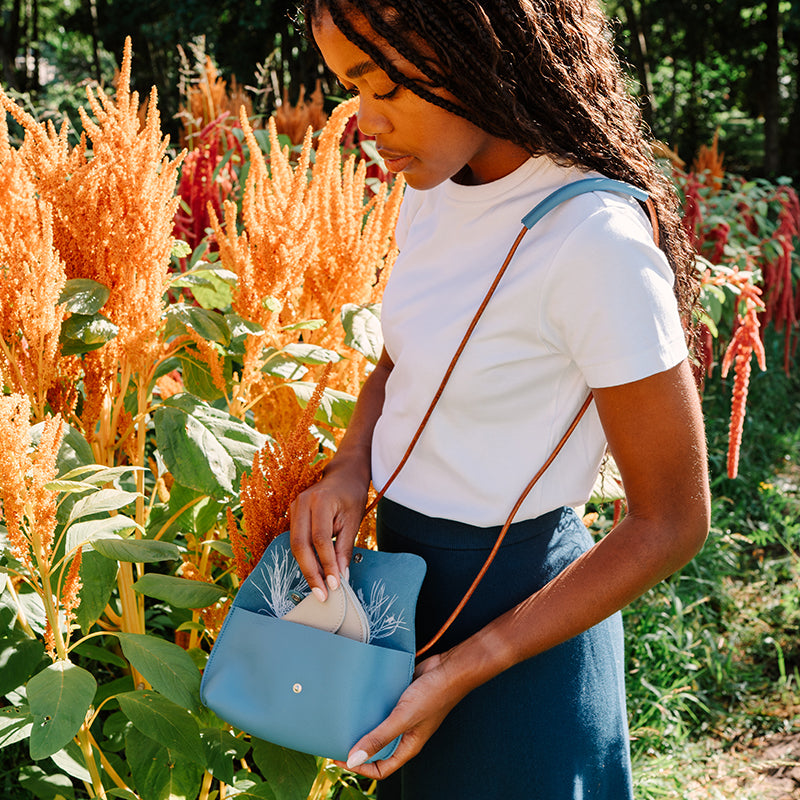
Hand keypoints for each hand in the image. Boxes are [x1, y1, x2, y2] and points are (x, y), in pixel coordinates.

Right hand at [289, 463, 368, 600]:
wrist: (343, 475)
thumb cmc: (351, 496)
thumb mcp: (353, 520)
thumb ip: (345, 548)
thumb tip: (341, 576)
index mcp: (320, 501)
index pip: (321, 539)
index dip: (326, 564)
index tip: (334, 585)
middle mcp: (302, 503)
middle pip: (300, 545)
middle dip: (310, 572)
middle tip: (322, 594)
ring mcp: (294, 508)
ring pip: (295, 545)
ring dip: (307, 568)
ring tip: (319, 588)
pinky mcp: (293, 514)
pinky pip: (295, 541)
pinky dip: (305, 559)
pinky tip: (315, 572)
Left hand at [334, 653, 466, 779]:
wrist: (449, 668)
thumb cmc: (434, 695)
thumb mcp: (403, 718)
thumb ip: (380, 737)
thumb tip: (354, 759)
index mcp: (408, 746)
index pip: (381, 768)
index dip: (360, 767)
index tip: (340, 758)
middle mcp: (405, 733)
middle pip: (378, 748)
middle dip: (358, 747)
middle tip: (337, 738)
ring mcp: (403, 715)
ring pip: (378, 726)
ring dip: (363, 723)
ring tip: (344, 718)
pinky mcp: (400, 698)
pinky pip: (382, 706)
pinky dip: (370, 704)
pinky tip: (358, 697)